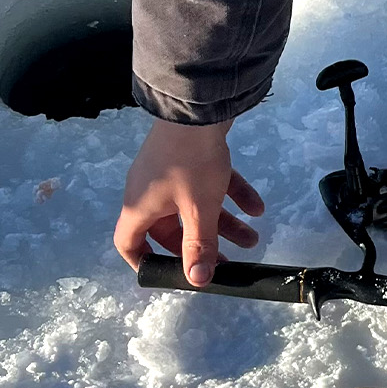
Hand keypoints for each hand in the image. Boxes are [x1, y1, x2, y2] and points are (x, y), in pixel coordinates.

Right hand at [115, 118, 264, 286]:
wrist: (199, 106)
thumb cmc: (191, 161)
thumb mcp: (199, 210)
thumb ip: (199, 246)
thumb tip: (197, 281)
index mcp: (140, 207)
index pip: (129, 242)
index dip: (144, 262)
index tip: (168, 275)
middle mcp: (149, 191)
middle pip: (171, 230)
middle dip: (201, 246)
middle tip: (227, 263)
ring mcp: (169, 173)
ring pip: (195, 208)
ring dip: (224, 224)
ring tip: (254, 239)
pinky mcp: (189, 158)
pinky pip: (209, 185)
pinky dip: (230, 195)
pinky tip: (257, 206)